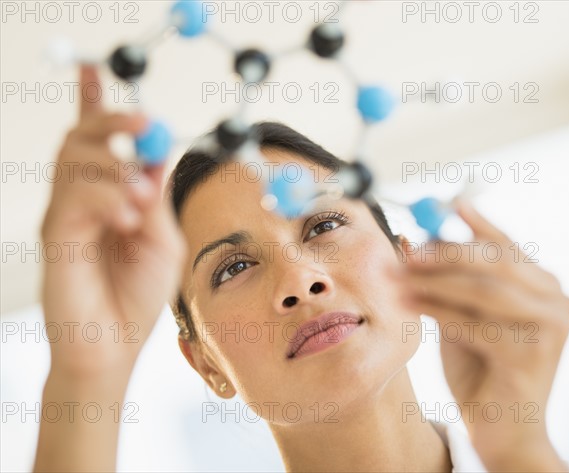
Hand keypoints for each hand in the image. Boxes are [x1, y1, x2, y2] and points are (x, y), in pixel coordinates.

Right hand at [41, 65, 186, 380]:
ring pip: (75, 159)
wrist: (114, 343)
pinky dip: (106, 197)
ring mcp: (66, 214)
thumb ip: (157, 197)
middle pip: (83, 137)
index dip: (92, 101)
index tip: (92, 67)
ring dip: (115, 165)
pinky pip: (74, 196)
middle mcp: (83, 197)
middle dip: (113, 119)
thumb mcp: (163, 238)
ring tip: (142, 197)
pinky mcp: (55, 234)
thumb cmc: (139, 293)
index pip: (96, 140)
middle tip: (144, 122)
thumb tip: (157, 152)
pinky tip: (128, 217)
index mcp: (110, 194)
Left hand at [398, 200, 568, 470]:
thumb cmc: (479, 367)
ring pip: (484, 290)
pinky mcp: (534, 355)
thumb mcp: (460, 315)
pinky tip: (408, 303)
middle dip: (444, 253)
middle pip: (496, 261)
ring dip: (433, 281)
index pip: (507, 246)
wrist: (500, 429)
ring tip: (397, 277)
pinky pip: (476, 324)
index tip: (449, 202)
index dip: (477, 223)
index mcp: (542, 286)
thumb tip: (412, 239)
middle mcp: (556, 300)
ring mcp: (550, 328)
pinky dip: (437, 311)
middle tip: (406, 250)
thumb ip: (446, 281)